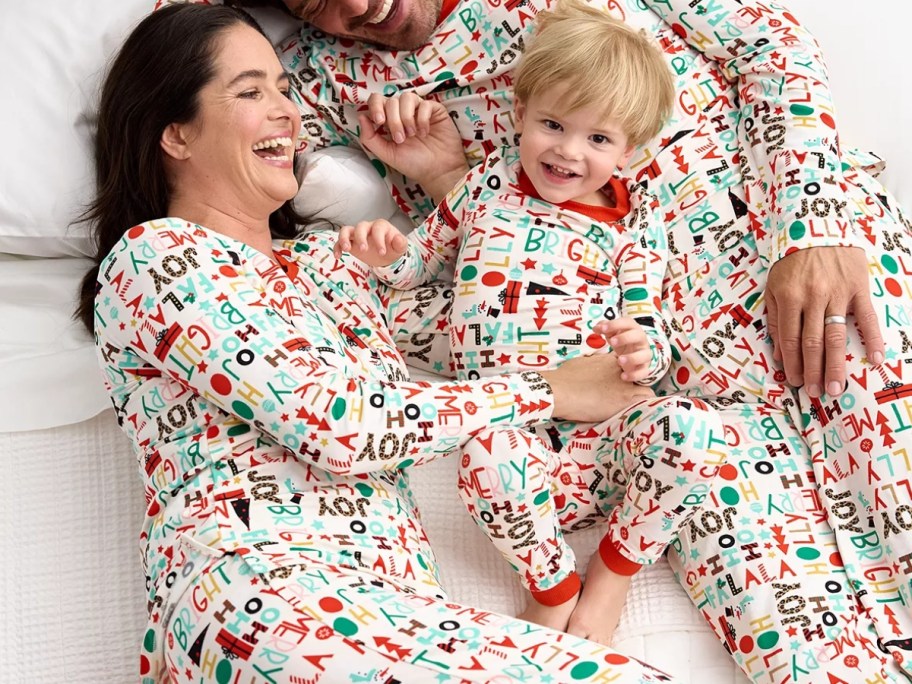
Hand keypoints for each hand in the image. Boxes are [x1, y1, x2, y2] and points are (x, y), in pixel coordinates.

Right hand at [334, 219, 407, 267]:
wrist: (386, 253)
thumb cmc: (393, 247)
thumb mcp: (400, 247)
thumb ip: (400, 243)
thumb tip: (398, 239)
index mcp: (381, 226)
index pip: (378, 229)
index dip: (379, 240)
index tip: (382, 253)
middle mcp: (367, 227)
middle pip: (360, 227)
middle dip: (361, 238)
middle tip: (364, 250)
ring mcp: (356, 234)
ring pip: (346, 230)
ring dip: (344, 239)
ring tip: (346, 250)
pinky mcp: (349, 242)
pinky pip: (339, 242)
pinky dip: (337, 248)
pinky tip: (338, 257)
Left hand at [359, 92, 468, 201]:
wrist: (437, 172)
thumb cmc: (413, 164)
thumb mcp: (387, 154)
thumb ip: (370, 138)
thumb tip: (361, 116)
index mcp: (389, 121)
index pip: (377, 101)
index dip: (376, 107)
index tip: (380, 122)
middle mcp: (403, 113)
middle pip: (391, 101)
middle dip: (394, 120)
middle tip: (401, 139)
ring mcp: (419, 110)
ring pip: (407, 97)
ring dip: (407, 117)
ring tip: (413, 135)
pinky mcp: (435, 110)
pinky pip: (425, 104)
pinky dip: (422, 118)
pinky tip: (425, 132)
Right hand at [540, 353, 653, 422]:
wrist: (560, 390)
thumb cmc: (564, 378)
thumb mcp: (581, 364)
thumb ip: (592, 366)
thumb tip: (590, 368)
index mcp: (610, 361)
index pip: (629, 367)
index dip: (628, 377)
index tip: (623, 386)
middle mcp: (621, 371)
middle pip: (641, 378)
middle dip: (637, 388)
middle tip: (630, 399)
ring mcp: (624, 385)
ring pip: (646, 390)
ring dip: (642, 398)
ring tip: (636, 409)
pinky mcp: (624, 399)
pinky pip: (646, 399)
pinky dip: (645, 406)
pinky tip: (638, 413)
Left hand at [596, 317, 651, 381]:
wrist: (636, 356)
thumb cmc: (622, 342)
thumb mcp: (614, 334)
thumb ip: (605, 329)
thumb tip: (596, 328)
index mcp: (633, 328)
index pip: (627, 322)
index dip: (615, 324)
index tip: (602, 329)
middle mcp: (641, 340)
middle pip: (638, 335)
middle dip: (625, 338)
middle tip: (612, 342)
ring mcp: (645, 354)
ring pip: (644, 355)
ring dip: (632, 358)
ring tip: (619, 360)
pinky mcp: (645, 367)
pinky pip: (643, 372)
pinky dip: (634, 375)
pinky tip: (623, 376)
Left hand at [766, 246, 884, 397]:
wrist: (816, 224)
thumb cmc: (790, 260)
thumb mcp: (773, 285)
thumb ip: (775, 317)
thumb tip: (780, 353)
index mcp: (788, 298)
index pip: (790, 339)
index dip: (793, 363)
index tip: (795, 382)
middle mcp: (812, 298)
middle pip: (813, 342)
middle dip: (813, 370)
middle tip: (815, 393)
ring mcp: (837, 293)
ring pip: (837, 335)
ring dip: (836, 364)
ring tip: (835, 386)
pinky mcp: (858, 287)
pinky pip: (867, 317)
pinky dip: (873, 338)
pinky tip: (876, 359)